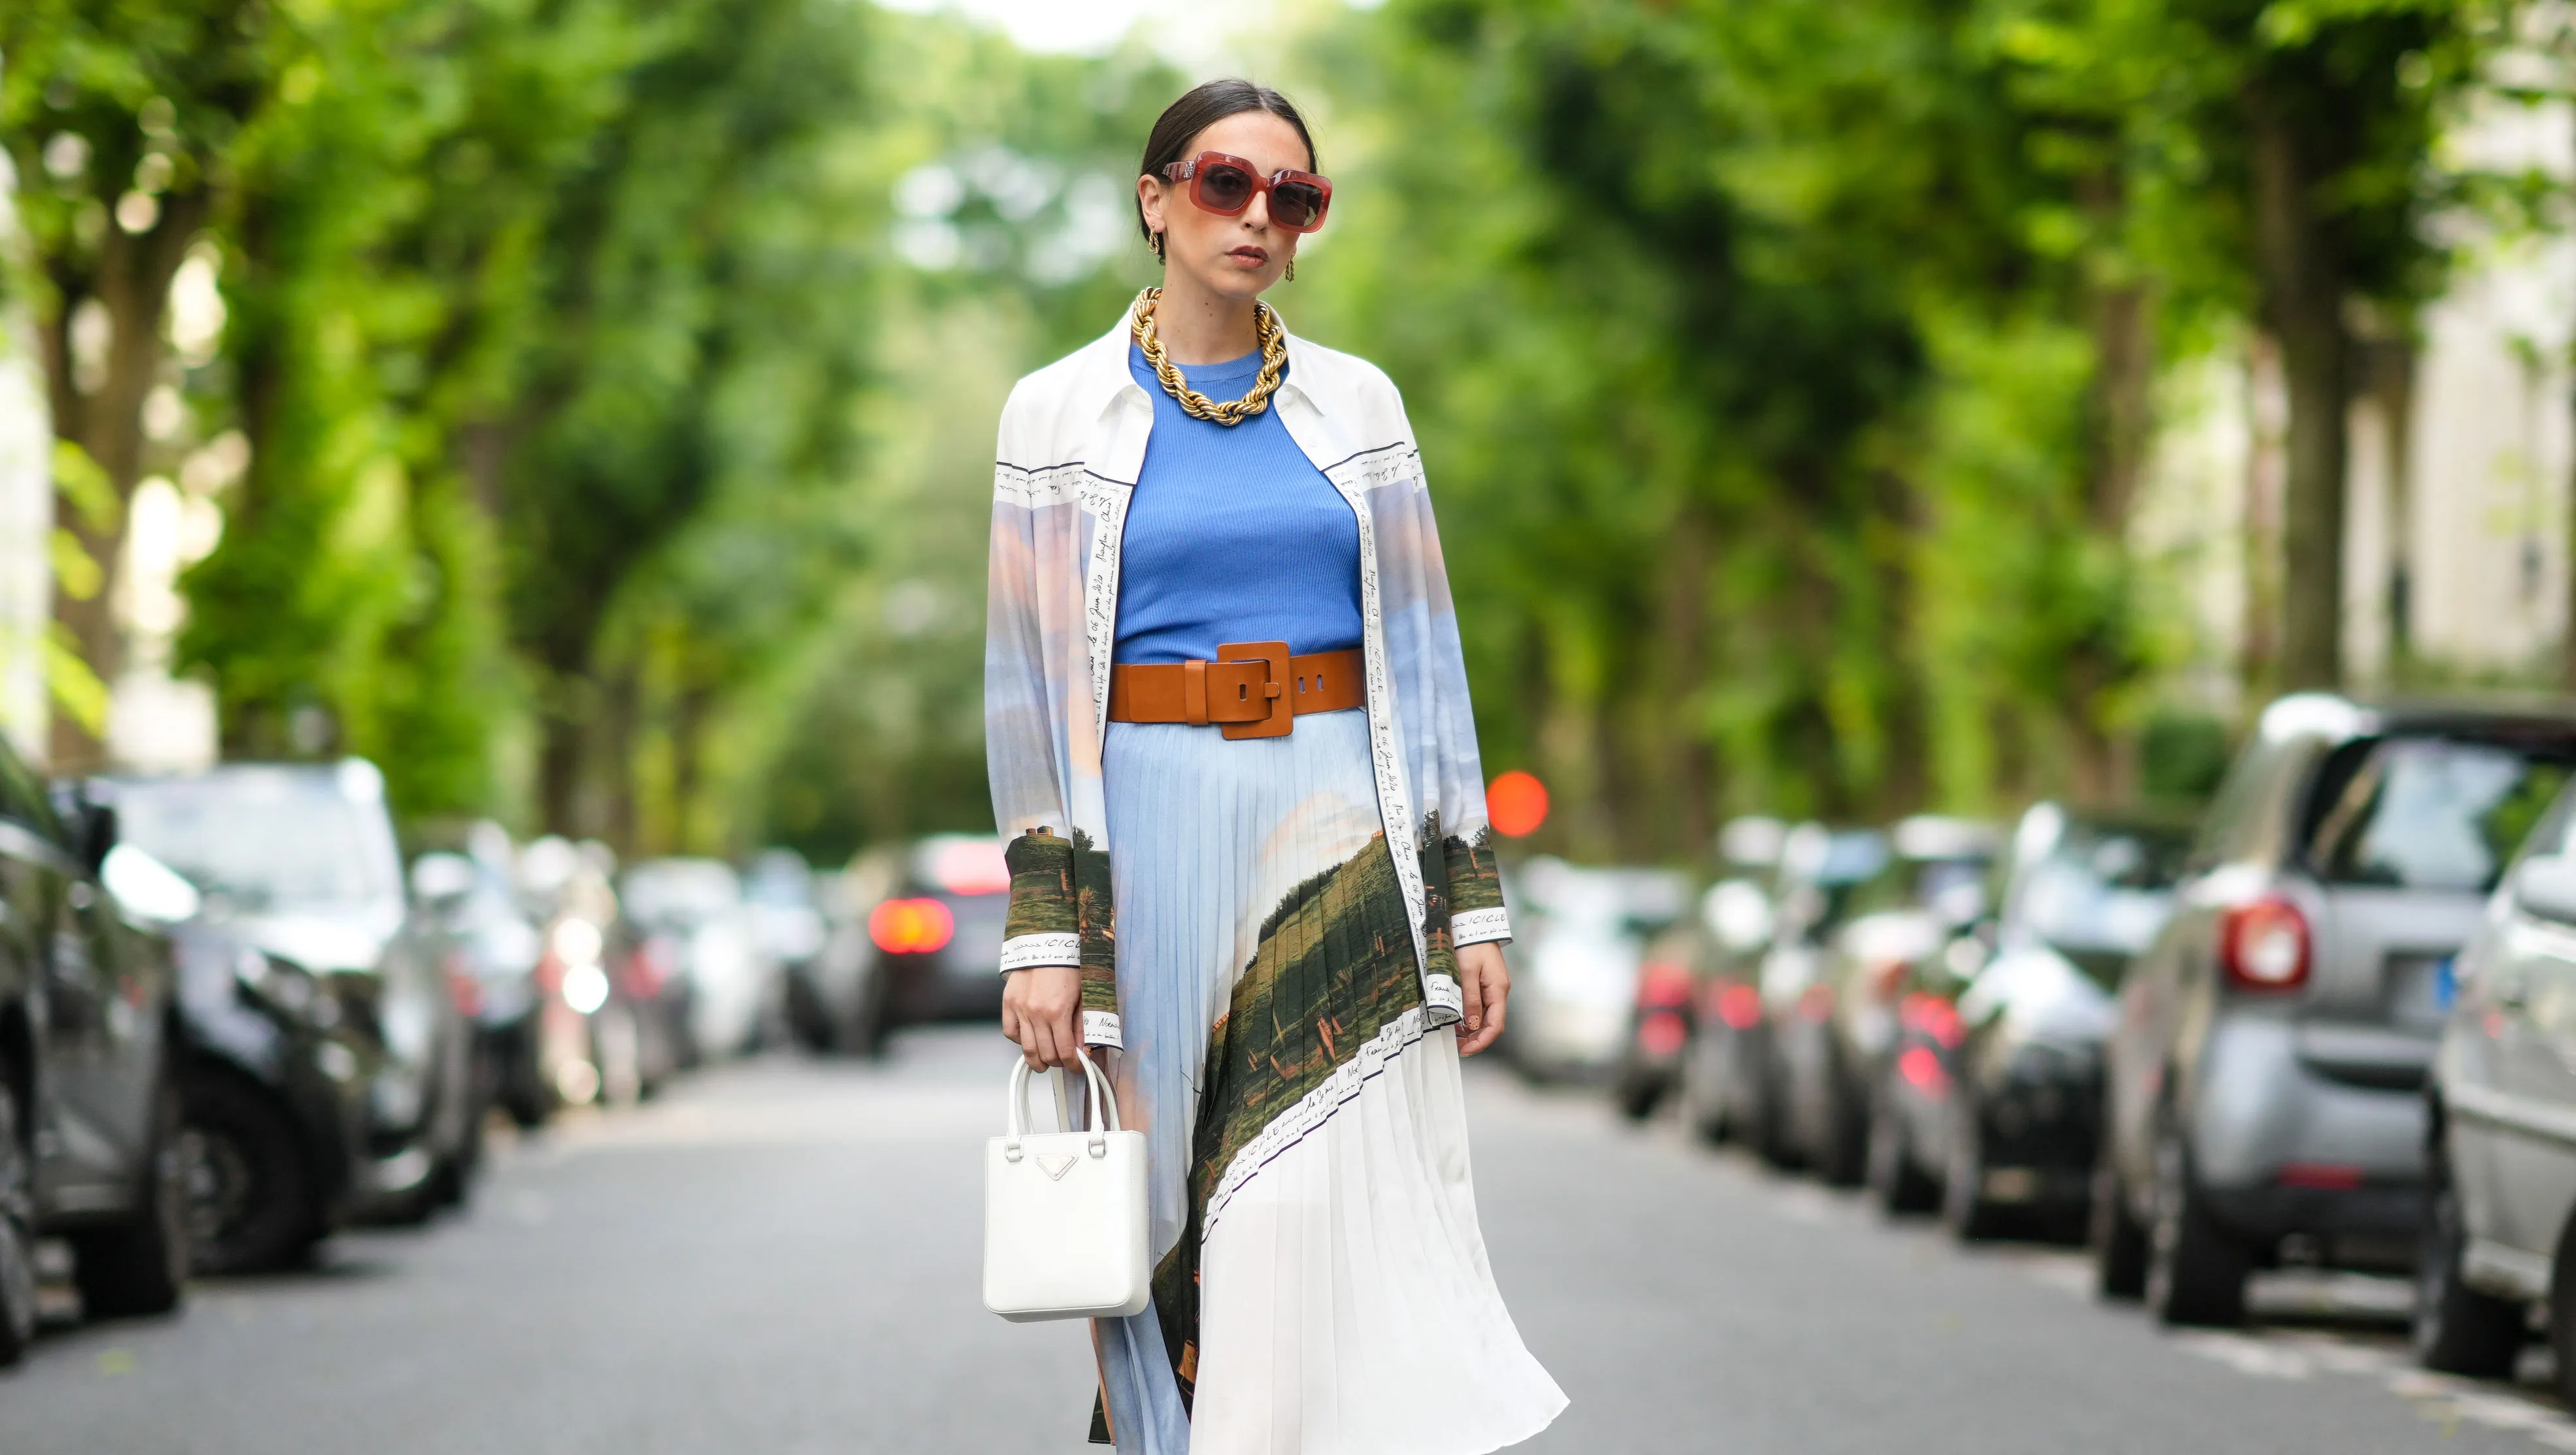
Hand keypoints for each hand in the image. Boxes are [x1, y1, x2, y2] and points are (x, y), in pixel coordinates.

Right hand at [1001, 965, 1083, 1069]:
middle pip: (1046, 1054)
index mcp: (1058, 1011)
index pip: (1065, 1051)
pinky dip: (1020, 1041)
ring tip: (1044, 1063)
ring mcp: (1020, 1009)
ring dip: (1037, 1061)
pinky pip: (1011, 1032)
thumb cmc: (1068, 966)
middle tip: (1064, 1063)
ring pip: (1027, 1049)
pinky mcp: (1008, 1003)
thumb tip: (1082, 1049)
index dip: (1074, 1065)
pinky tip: (1030, 1040)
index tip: (1077, 1067)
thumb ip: (1082, 1025)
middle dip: (1058, 1064)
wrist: (1046, 944)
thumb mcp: (1083, 995)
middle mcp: (1036, 1013)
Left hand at [1455, 941, 1508, 1056]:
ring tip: (1454, 1036)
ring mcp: (1493, 987)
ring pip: (1485, 1016)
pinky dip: (1470, 1016)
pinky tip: (1458, 1020)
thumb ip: (1470, 998)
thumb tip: (1472, 1025)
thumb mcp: (1467, 972)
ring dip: (1472, 1029)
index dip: (1482, 1041)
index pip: (1495, 1025)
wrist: (1473, 923)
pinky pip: (1480, 1006)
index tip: (1466, 1050)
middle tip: (1457, 1046)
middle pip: (1492, 1023)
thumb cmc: (1470, 944)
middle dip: (1476, 1038)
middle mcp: (1499, 991)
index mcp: (1498, 989)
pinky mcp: (1485, 983)